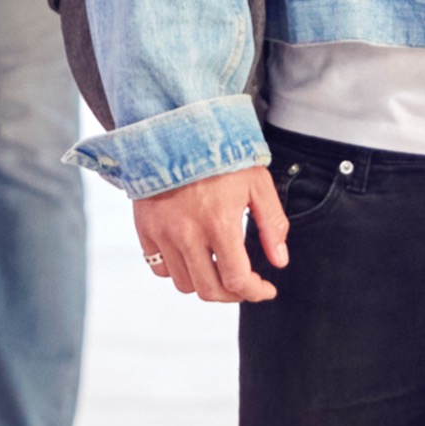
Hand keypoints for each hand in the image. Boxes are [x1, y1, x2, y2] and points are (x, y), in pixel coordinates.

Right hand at [132, 168, 287, 302]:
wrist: (174, 130)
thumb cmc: (220, 154)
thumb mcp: (257, 182)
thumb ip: (272, 224)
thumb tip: (279, 261)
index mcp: (219, 222)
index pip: (237, 279)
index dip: (255, 292)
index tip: (265, 289)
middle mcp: (187, 233)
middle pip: (209, 290)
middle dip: (232, 294)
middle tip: (244, 285)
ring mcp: (162, 233)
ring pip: (184, 283)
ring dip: (205, 282)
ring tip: (218, 266)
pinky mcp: (145, 229)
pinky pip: (159, 267)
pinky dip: (177, 269)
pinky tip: (192, 255)